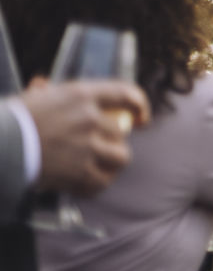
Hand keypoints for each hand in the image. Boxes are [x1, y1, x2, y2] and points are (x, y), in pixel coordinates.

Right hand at [22, 79, 149, 195]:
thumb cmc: (9, 122)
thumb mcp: (30, 99)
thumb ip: (46, 93)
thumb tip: (43, 84)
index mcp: (80, 95)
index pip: (125, 94)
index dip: (139, 105)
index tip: (142, 118)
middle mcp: (90, 118)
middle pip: (121, 132)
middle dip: (111, 142)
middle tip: (96, 149)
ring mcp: (88, 146)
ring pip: (121, 157)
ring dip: (111, 163)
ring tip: (96, 167)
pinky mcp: (81, 172)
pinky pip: (103, 181)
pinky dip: (95, 185)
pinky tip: (84, 186)